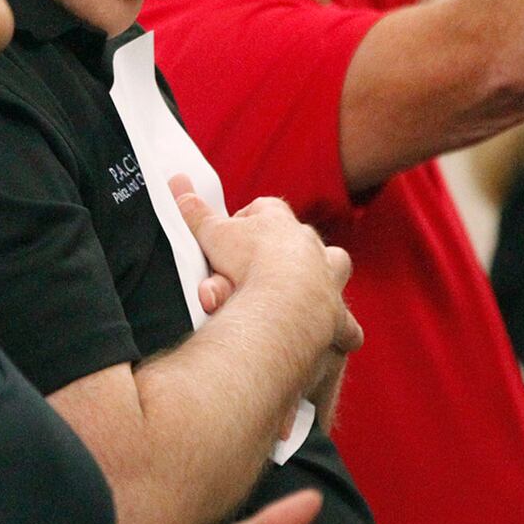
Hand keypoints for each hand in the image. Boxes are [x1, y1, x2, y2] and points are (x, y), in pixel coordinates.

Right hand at [172, 178, 352, 351]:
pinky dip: (343, 331)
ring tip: (310, 293)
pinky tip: (340, 340)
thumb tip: (177, 183)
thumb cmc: (248, 262)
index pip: (267, 208)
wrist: (285, 298)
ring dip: (326, 278)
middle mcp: (310, 246)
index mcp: (279, 222)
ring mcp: (327, 278)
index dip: (251, 217)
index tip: (236, 228)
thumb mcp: (213, 234)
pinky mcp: (335, 314)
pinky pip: (346, 324)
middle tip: (270, 264)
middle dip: (292, 248)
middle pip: (305, 238)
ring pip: (336, 268)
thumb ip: (195, 213)